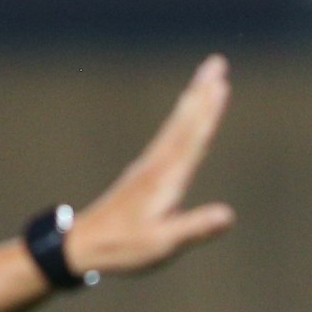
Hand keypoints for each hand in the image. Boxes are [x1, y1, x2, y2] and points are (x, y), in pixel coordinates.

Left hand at [63, 56, 235, 277]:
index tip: (221, 85)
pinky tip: (184, 114)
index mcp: (166, 180)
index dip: (208, 113)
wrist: (82, 246)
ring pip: (176, 125)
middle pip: (184, 122)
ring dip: (193, 99)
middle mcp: (157, 166)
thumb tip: (229, 215)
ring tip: (207, 78)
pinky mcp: (144, 172)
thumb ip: (195, 228)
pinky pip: (169, 135)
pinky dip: (181, 118)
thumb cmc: (124, 248)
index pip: (192, 140)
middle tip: (218, 63)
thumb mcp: (163, 244)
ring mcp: (149, 166)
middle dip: (203, 93)